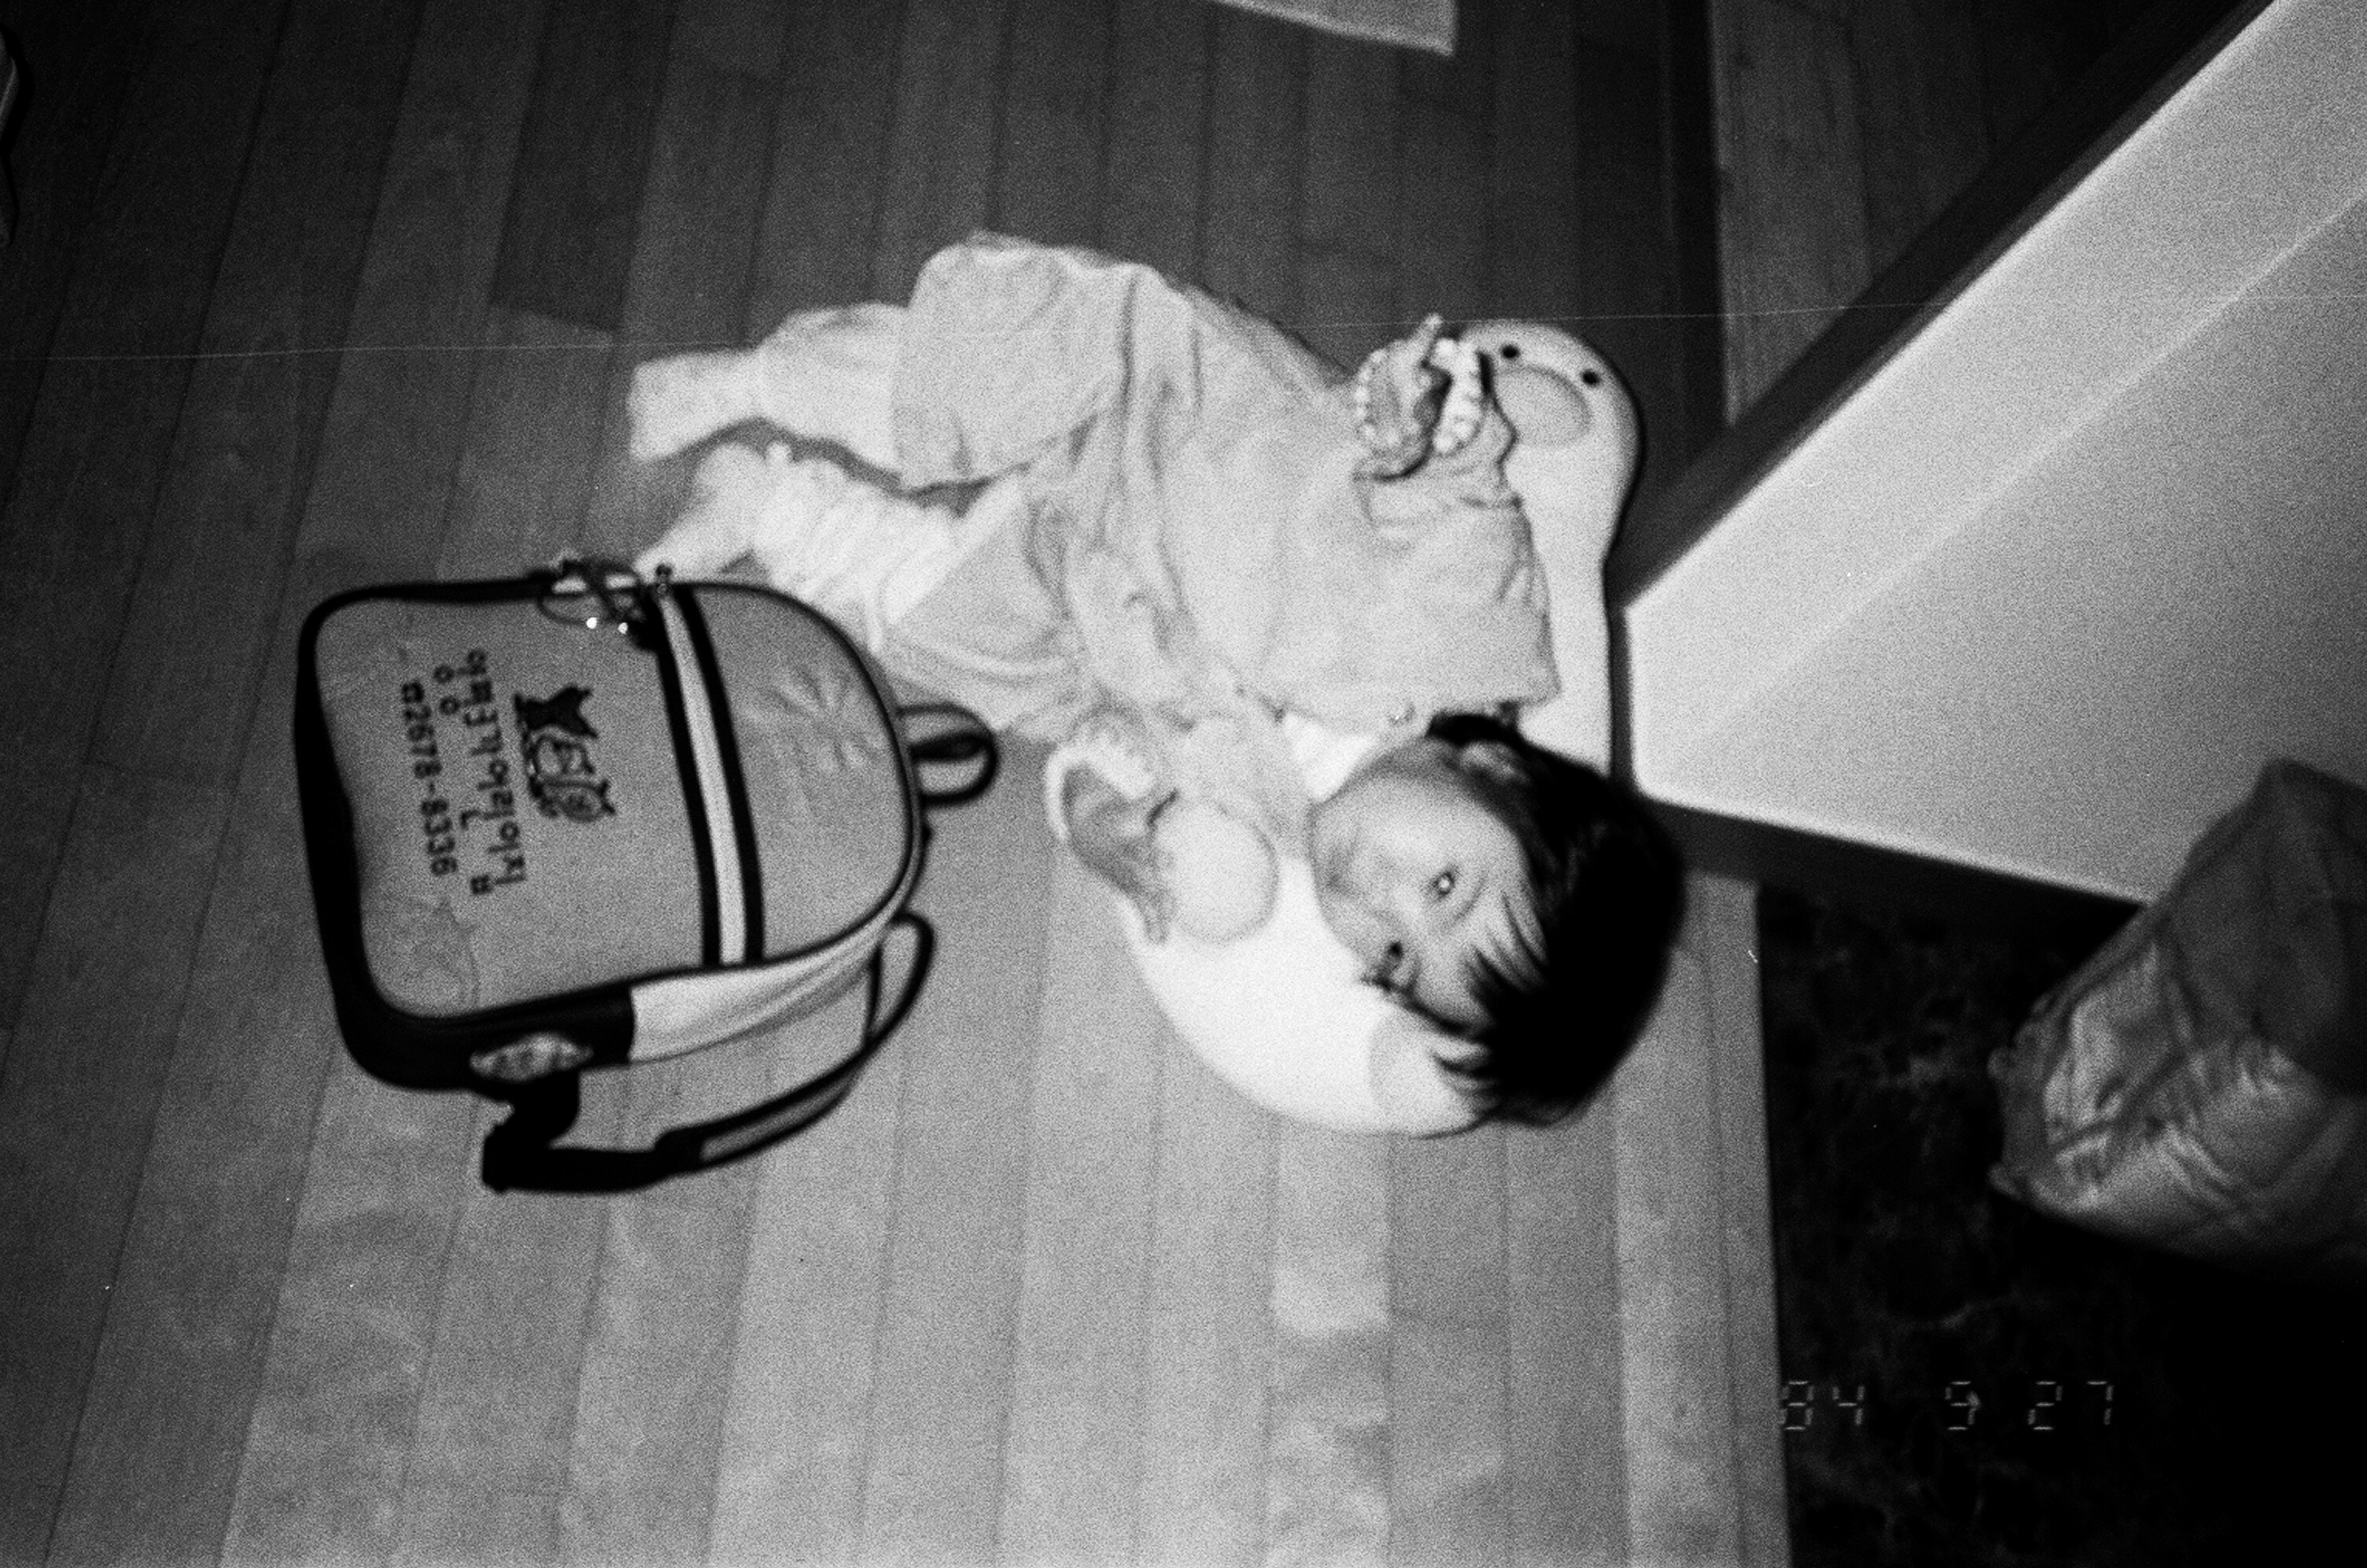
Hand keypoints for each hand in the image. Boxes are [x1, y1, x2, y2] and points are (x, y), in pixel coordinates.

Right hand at [1061, 768, 1176, 941]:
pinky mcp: (1127, 889)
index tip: (1170, 862)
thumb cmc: (1119, 816)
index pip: (1142, 849)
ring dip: (1152, 917)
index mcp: (1128, 843)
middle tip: (1171, 906)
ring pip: (1141, 900)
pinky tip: (1158, 941)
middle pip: (1142, 881)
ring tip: (1161, 939)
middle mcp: (1125, 864)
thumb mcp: (1133, 807)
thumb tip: (1180, 781)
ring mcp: (1125, 879)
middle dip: (1155, 893)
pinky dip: (1149, 924)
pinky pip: (1140, 909)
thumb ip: (1156, 795)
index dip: (1155, 855)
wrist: (1085, 835)